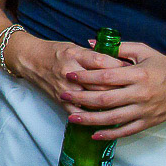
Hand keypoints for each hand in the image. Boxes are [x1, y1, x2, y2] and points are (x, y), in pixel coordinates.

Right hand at [9, 34, 125, 119]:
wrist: (29, 61)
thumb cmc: (54, 52)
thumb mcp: (74, 47)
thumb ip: (95, 55)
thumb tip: (120, 63)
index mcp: (75, 54)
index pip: (102, 61)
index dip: (119, 66)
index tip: (133, 69)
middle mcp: (70, 72)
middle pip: (100, 83)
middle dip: (120, 87)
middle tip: (135, 90)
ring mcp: (66, 88)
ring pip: (93, 100)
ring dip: (111, 104)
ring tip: (126, 105)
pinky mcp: (61, 101)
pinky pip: (81, 113)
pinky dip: (94, 117)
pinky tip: (107, 119)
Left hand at [58, 40, 165, 139]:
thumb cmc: (164, 66)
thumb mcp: (143, 51)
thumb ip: (117, 48)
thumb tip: (91, 43)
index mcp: (138, 74)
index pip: (106, 76)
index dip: (86, 76)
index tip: (69, 75)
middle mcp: (140, 94)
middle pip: (106, 98)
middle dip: (82, 98)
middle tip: (63, 95)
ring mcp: (144, 111)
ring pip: (113, 118)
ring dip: (90, 119)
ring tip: (72, 117)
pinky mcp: (147, 122)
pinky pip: (126, 131)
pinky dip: (109, 134)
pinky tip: (94, 134)